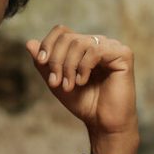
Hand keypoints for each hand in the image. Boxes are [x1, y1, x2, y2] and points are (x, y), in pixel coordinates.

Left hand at [26, 26, 137, 153]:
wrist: (102, 122)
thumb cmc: (82, 102)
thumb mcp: (56, 81)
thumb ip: (44, 63)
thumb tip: (30, 42)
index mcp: (83, 46)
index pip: (62, 31)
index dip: (48, 44)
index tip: (41, 62)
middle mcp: (98, 42)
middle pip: (68, 37)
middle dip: (56, 60)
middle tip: (56, 82)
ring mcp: (111, 47)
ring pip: (79, 43)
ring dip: (68, 66)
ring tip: (69, 86)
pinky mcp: (123, 54)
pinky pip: (95, 50)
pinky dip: (83, 67)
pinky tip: (82, 81)